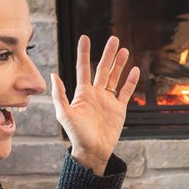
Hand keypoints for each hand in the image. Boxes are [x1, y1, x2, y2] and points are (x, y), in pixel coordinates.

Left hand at [51, 35, 140, 174]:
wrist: (92, 151)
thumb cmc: (76, 135)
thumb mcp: (64, 114)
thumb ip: (60, 95)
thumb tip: (53, 75)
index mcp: (82, 93)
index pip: (84, 68)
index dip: (84, 53)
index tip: (85, 38)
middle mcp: (96, 94)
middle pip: (103, 69)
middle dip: (108, 54)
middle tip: (114, 39)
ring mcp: (108, 100)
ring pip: (115, 77)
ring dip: (120, 64)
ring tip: (124, 50)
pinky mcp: (119, 109)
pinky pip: (126, 92)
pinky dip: (131, 82)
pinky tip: (135, 70)